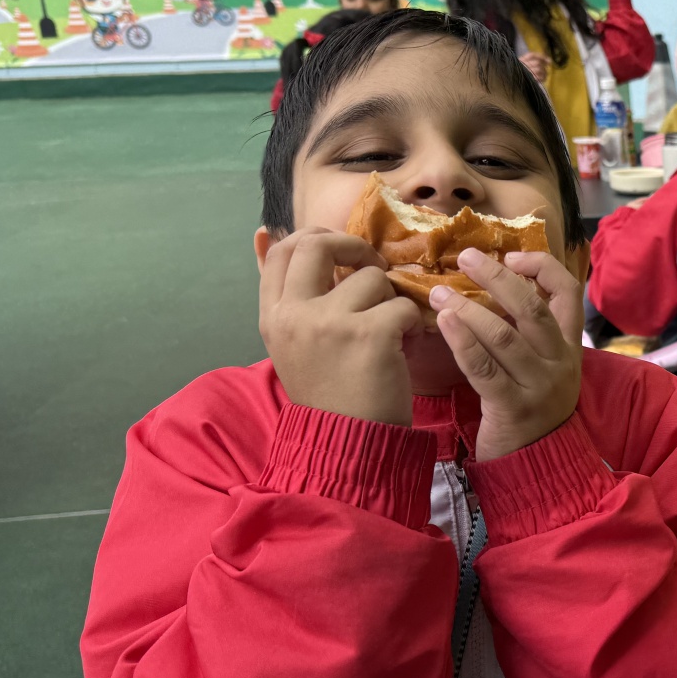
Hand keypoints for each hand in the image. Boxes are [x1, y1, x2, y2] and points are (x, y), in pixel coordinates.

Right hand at [258, 231, 417, 424]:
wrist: (348, 447)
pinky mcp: (368, 334)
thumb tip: (265, 230)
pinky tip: (403, 348)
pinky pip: (402, 306)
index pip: (284, 249)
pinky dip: (411, 324)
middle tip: (373, 269)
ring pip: (372, 277)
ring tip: (390, 331)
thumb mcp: (291, 342)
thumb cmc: (329, 395)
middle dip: (354, 248)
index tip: (342, 253)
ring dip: (391, 299)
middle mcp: (293, 314)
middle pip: (317, 243)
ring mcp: (329, 322)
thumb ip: (286, 292)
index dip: (316, 238)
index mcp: (272, 316)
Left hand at [431, 248, 582, 460]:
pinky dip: (462, 341)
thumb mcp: (541, 366)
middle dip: (497, 277)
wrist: (538, 465)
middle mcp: (560, 363)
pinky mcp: (513, 408)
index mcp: (570, 347)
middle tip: (464, 258)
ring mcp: (539, 387)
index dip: (541, 266)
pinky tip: (444, 322)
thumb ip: (527, 332)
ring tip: (438, 293)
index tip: (511, 254)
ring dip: (468, 308)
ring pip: (505, 336)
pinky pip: (485, 369)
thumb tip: (492, 282)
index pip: (568, 292)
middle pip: (532, 308)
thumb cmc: (530, 408)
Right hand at [519, 52, 549, 85]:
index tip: (549, 61)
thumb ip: (535, 61)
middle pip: (537, 63)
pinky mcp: (528, 80)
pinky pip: (538, 77)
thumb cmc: (521, 75)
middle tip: (545, 72)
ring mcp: (525, 73)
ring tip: (544, 76)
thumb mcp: (525, 66)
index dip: (542, 57)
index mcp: (520, 60)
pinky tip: (543, 79)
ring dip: (544, 73)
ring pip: (539, 69)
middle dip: (543, 68)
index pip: (532, 55)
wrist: (514, 85)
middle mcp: (522, 65)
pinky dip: (543, 78)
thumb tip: (550, 60)